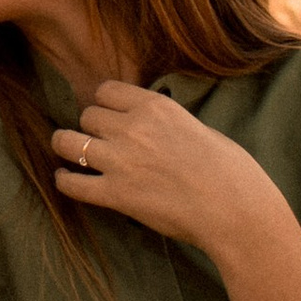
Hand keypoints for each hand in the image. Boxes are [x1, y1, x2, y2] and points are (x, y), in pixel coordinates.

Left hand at [49, 80, 273, 251]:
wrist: (235, 210)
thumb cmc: (230, 171)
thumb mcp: (197, 128)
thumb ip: (165, 123)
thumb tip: (152, 126)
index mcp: (154, 106)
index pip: (105, 90)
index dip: (104, 104)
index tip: (108, 115)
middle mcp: (131, 127)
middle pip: (86, 115)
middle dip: (90, 128)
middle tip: (97, 141)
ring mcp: (120, 161)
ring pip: (68, 142)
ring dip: (67, 147)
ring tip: (68, 153)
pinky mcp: (116, 195)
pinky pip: (72, 184)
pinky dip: (65, 181)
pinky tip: (65, 179)